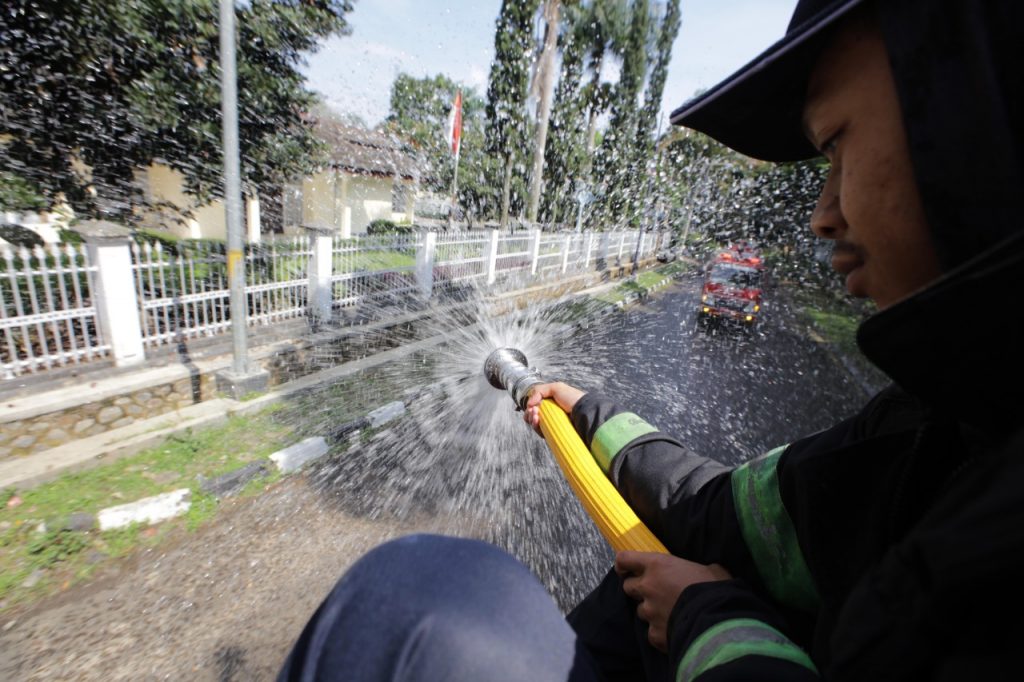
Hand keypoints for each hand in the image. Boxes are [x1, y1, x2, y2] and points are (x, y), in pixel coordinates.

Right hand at [523, 382, 585, 432]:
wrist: (584, 411)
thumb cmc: (573, 398)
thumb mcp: (556, 387)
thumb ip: (539, 390)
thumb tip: (529, 404)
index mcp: (550, 403)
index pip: (534, 408)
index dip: (530, 408)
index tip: (531, 407)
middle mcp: (551, 414)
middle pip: (532, 417)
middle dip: (529, 414)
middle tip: (534, 411)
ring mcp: (552, 424)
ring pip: (535, 425)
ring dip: (531, 420)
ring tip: (536, 417)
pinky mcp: (555, 433)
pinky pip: (541, 433)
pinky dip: (536, 428)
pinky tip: (537, 422)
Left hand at [615, 551, 731, 651]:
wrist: (717, 621)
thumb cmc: (716, 589)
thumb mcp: (710, 569)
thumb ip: (696, 569)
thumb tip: (705, 572)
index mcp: (658, 565)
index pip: (625, 559)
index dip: (623, 564)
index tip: (625, 569)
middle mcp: (648, 587)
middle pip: (628, 586)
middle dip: (638, 589)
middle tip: (654, 593)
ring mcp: (649, 611)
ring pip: (641, 611)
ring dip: (651, 611)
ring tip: (670, 614)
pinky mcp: (654, 634)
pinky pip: (652, 633)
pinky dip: (660, 633)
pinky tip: (674, 632)